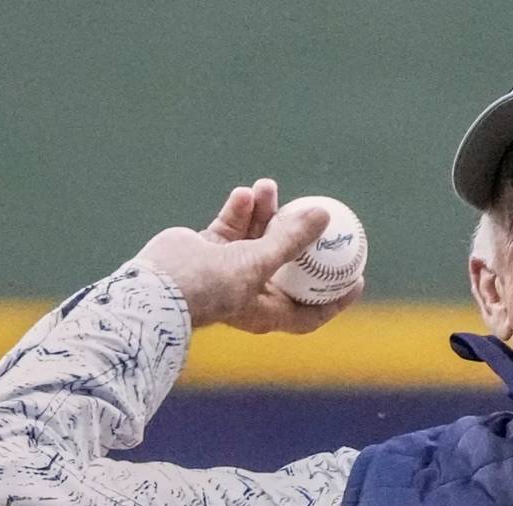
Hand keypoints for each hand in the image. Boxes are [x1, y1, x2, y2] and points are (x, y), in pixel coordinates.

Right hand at [136, 178, 363, 333]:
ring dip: (264, 212)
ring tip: (268, 186)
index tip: (356, 277)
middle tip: (319, 214)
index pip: (310, 311)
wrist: (157, 286)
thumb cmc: (212, 286)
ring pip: (255, 238)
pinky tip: (245, 194)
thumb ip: (291, 239)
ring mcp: (227, 271)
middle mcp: (250, 293)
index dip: (335, 298)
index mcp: (267, 312)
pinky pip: (230, 228)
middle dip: (299, 238)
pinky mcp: (207, 251)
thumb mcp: (259, 263)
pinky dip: (239, 211)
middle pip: (287, 266)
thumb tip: (323, 216)